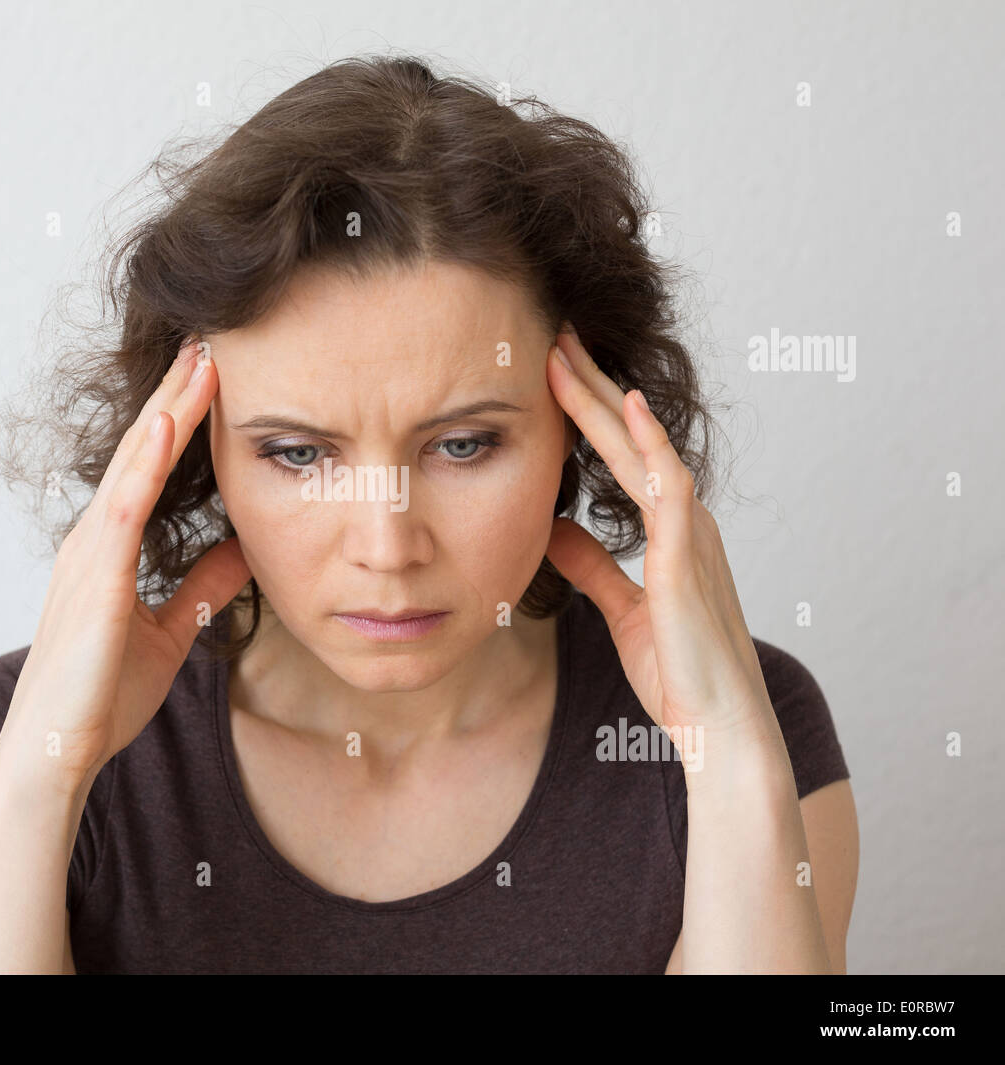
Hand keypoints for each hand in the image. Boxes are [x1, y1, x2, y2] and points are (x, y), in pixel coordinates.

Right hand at [4, 338, 251, 788]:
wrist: (58, 752)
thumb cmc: (103, 696)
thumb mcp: (174, 630)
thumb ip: (204, 586)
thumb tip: (245, 548)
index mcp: (111, 547)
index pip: (152, 466)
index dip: (183, 418)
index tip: (215, 372)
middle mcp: (95, 538)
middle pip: (143, 450)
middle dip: (177, 394)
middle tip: (210, 339)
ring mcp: (90, 554)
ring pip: (135, 465)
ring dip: (169, 410)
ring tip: (200, 359)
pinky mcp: (94, 579)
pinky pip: (124, 510)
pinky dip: (146, 464)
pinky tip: (169, 425)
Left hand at [543, 327, 773, 740]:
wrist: (719, 729)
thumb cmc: (680, 674)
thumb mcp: (621, 608)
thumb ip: (591, 565)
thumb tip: (551, 528)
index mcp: (671, 532)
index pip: (622, 456)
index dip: (587, 411)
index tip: (552, 371)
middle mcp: (684, 521)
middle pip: (630, 438)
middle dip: (590, 384)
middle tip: (554, 333)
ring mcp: (689, 535)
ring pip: (643, 448)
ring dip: (603, 398)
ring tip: (566, 351)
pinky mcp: (686, 558)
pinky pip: (666, 488)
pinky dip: (648, 443)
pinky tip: (625, 404)